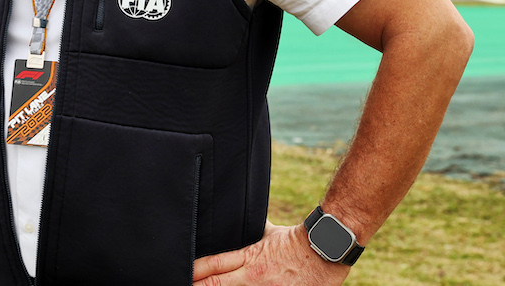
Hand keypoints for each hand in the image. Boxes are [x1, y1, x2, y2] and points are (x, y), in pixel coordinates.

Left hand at [192, 221, 349, 285]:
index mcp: (249, 258)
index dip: (194, 271)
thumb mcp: (268, 232)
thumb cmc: (296, 240)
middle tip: (178, 283)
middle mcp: (253, 278)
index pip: (213, 266)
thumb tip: (236, 224)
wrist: (326, 250)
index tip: (181, 274)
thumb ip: (250, 232)